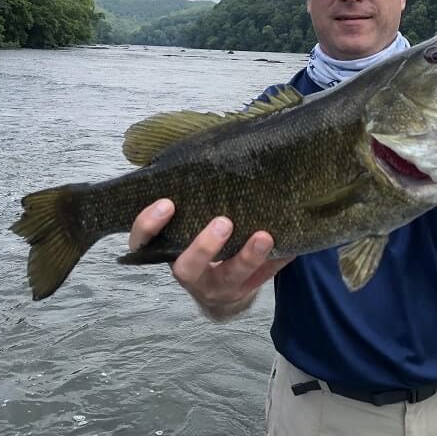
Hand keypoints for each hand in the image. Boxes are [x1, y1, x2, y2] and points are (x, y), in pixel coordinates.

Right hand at [129, 199, 293, 319]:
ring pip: (232, 277)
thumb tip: (194, 144)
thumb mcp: (185, 223)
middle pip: (188, 268)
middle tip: (223, 221)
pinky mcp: (247, 290)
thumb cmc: (200, 242)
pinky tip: (292, 243)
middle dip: (204, 246)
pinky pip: (264, 277)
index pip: (143, 243)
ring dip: (248, 256)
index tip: (167, 202)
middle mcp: (191, 275)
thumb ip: (186, 199)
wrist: (221, 291)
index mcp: (168, 252)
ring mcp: (219, 287)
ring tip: (265, 236)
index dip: (149, 225)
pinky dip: (278, 260)